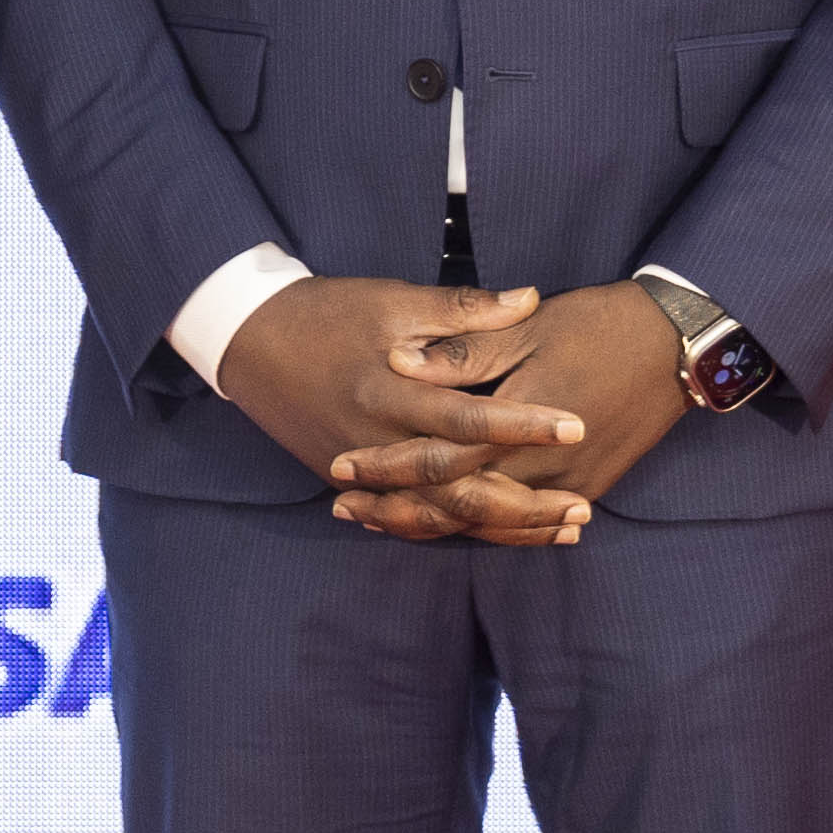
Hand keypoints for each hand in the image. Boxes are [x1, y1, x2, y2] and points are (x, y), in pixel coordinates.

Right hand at [223, 275, 576, 540]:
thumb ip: (462, 310)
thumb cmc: (326, 311)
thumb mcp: (392, 299)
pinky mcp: (349, 483)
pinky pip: (410, 517)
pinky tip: (501, 534)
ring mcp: (361, 471)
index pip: (468, 418)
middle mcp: (376, 443)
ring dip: (502, 527)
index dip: (523, 424)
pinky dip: (457, 528)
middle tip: (584, 504)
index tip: (576, 424)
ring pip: (438, 516)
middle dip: (524, 501)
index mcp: (389, 392)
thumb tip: (529, 299)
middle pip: (457, 488)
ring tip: (560, 529)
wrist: (248, 341)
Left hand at [337, 282, 699, 546]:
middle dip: (396, 510)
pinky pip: (522, 526)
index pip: (438, 458)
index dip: (385, 466)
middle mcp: (540, 467)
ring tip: (380, 522)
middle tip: (345, 507)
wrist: (676, 346)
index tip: (341, 468)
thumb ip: (464, 350)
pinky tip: (450, 526)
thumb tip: (401, 360)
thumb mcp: (528, 328)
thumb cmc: (598, 325)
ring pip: (486, 525)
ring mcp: (567, 488)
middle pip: (454, 505)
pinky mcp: (585, 492)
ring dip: (432, 526)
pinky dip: (480, 530)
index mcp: (516, 421)